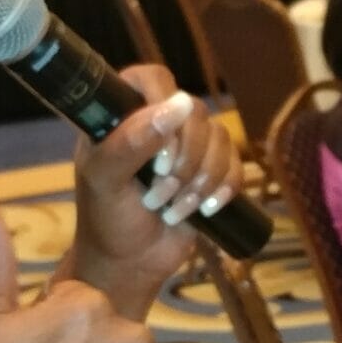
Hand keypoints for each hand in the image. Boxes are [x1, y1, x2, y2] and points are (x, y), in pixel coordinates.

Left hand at [65, 72, 241, 318]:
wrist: (130, 263)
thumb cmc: (107, 219)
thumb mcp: (106, 181)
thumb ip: (131, 142)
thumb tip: (179, 105)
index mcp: (122, 114)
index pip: (152, 79)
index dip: (163, 109)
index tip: (158, 155)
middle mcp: (158, 122)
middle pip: (195, 112)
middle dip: (184, 161)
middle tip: (159, 194)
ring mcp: (188, 146)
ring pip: (220, 138)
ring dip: (201, 180)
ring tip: (174, 209)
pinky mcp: (211, 170)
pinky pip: (235, 164)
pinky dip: (224, 188)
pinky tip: (206, 210)